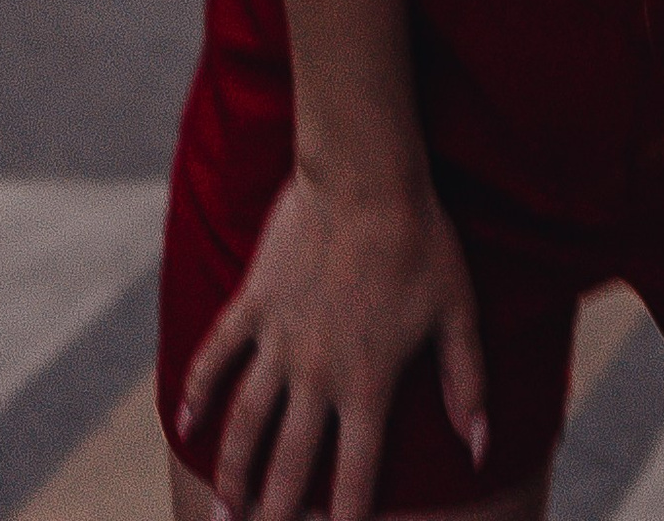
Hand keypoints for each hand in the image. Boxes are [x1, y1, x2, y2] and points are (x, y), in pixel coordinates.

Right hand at [180, 165, 488, 520]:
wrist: (367, 176)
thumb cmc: (422, 241)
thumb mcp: (458, 312)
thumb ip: (467, 382)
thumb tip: (481, 447)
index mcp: (368, 383)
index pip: (355, 476)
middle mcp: (317, 374)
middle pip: (290, 464)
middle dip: (275, 513)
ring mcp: (279, 340)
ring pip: (246, 423)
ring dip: (231, 473)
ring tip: (224, 513)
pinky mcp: (253, 303)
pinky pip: (215, 355)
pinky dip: (196, 392)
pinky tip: (182, 426)